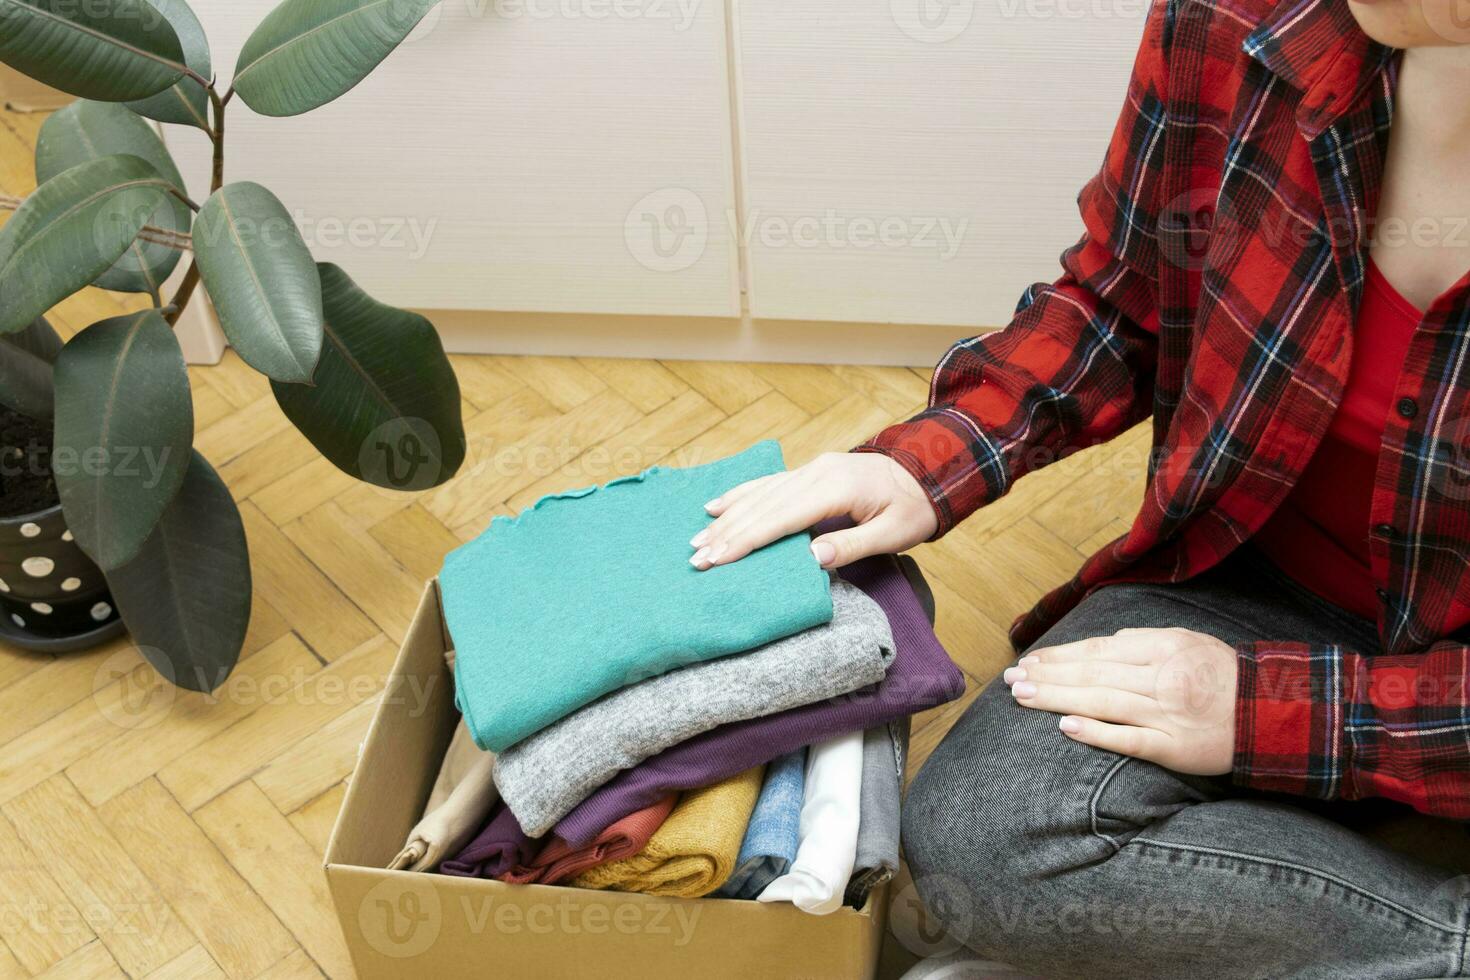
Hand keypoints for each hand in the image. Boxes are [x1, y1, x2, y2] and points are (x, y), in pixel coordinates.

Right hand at [690, 451, 938, 569]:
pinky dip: (740, 494)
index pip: (781, 518)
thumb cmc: (914, 507)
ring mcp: (811, 469)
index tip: (719, 558)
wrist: (929, 470)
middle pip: (762, 506)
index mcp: (836, 488)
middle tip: (696, 558)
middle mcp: (816, 473)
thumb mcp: (895, 532)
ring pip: (760, 494)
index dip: (747, 539)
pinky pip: (768, 483)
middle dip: (726, 534)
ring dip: (727, 517)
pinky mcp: (810, 471)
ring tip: (697, 539)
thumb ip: (853, 545)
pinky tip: (717, 505)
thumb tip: (811, 559)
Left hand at [1003, 627, 1238, 775]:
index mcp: (1164, 647)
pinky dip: (1096, 733)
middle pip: (1092, 674)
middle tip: (1010, 679)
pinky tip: (1065, 728)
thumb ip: (1147, 641)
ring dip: (1057, 698)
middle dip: (1046, 676)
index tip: (1029, 660)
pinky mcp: (1174, 747)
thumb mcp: (1191, 641)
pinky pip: (1130, 739)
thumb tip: (1108, 642)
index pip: (1098, 650)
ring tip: (1022, 696)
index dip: (1060, 655)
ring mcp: (1167, 714)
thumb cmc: (1226, 676)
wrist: (1276, 713)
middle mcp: (1162, 677)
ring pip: (1102, 702)